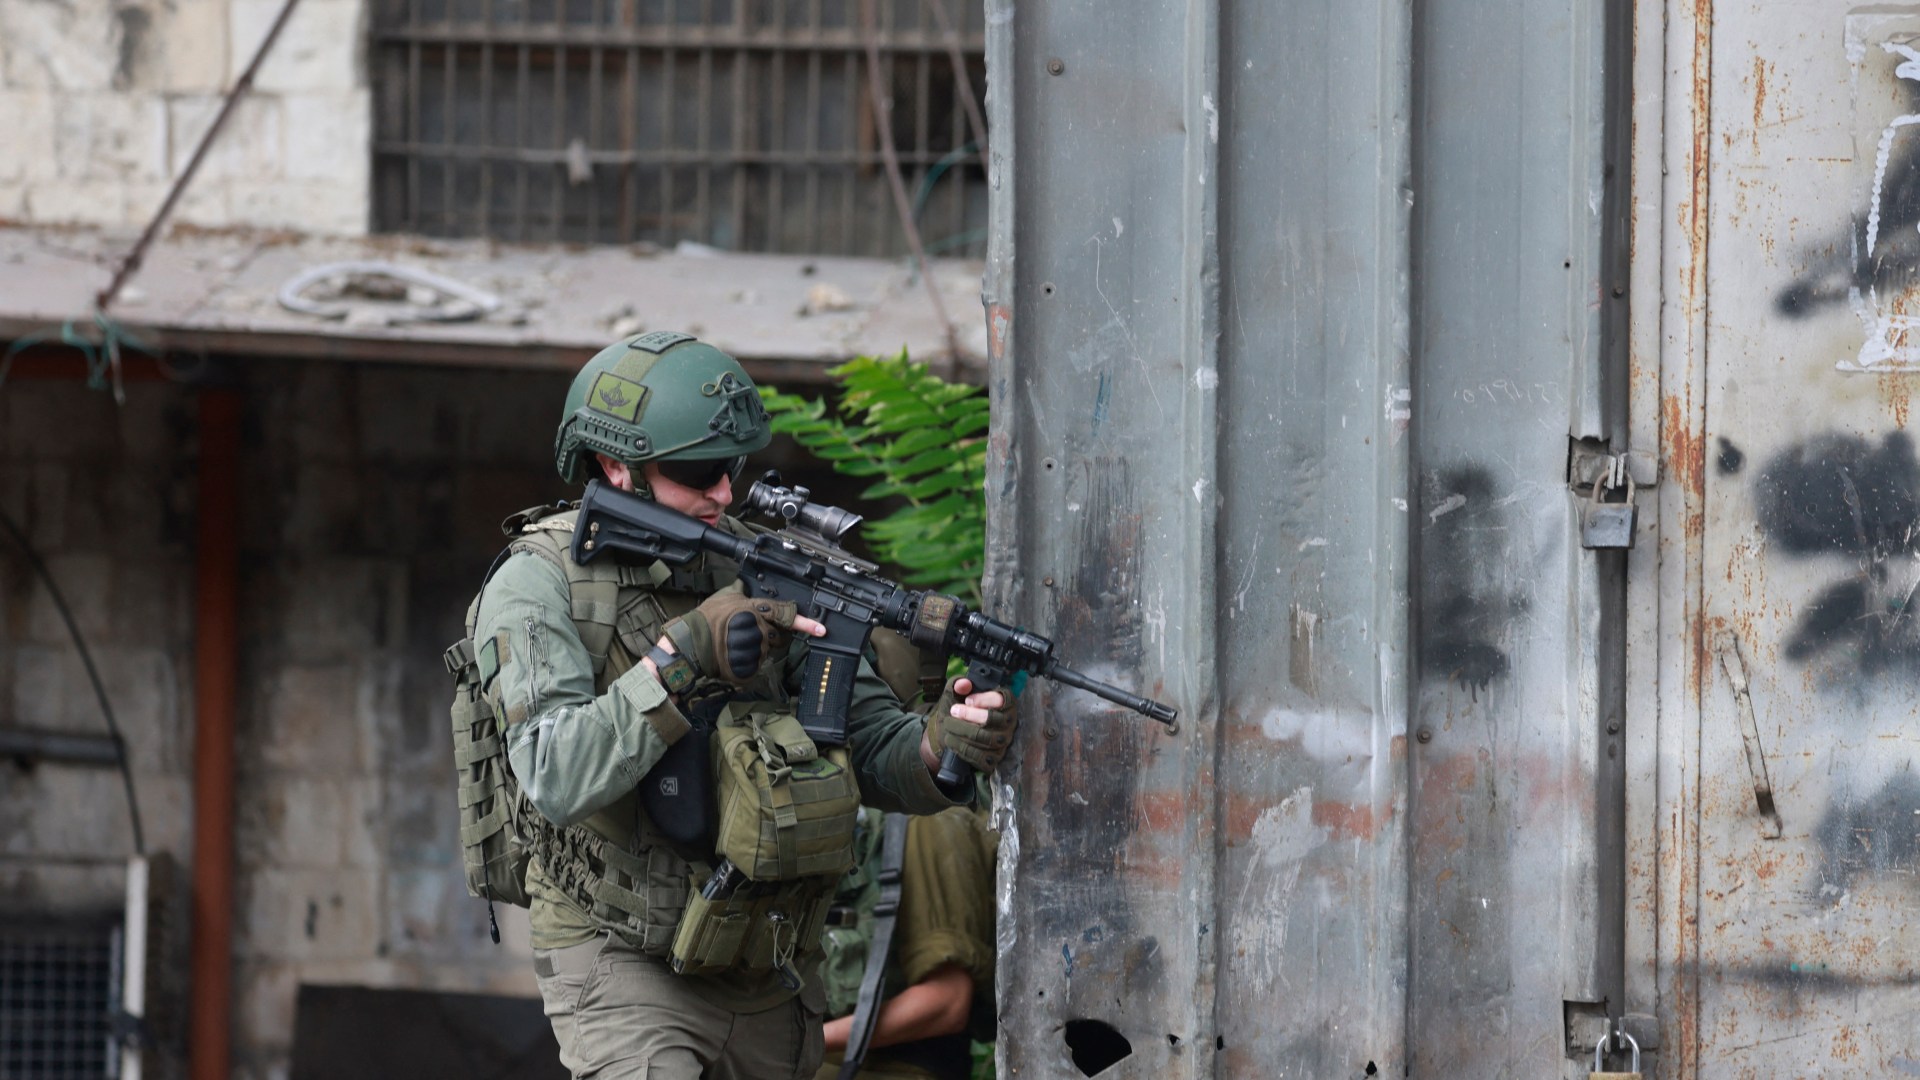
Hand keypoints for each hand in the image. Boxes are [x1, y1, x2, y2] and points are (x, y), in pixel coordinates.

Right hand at [655, 590, 824, 686]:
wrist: (690, 645)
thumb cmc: (705, 620)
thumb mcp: (725, 596)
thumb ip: (742, 592)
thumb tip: (746, 584)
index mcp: (756, 610)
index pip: (787, 615)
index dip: (806, 623)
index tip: (821, 629)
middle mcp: (760, 629)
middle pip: (780, 635)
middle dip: (770, 635)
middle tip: (749, 633)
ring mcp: (756, 650)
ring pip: (769, 651)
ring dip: (758, 648)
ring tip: (735, 643)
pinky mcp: (751, 667)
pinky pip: (758, 665)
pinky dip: (749, 662)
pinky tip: (734, 655)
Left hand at [925, 676, 1017, 772]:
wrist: (951, 735)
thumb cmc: (959, 711)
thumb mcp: (956, 695)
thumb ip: (959, 685)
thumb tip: (963, 684)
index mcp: (1004, 705)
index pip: (1002, 700)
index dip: (984, 699)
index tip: (968, 700)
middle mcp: (1008, 724)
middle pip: (992, 719)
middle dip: (969, 714)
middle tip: (954, 711)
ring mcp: (1002, 743)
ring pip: (985, 737)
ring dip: (962, 730)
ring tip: (949, 724)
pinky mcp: (993, 759)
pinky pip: (980, 755)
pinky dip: (961, 747)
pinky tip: (951, 739)